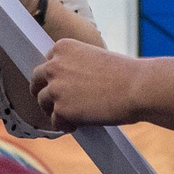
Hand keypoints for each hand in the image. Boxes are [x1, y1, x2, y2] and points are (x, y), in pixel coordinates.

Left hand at [29, 39, 157, 127]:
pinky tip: (77, 125)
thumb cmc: (124, 73)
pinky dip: (64, 125)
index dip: (53, 76)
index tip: (59, 84)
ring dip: (53, 110)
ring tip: (70, 116)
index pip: (46, 62)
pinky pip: (54, 122)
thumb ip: (75, 66)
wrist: (137, 88)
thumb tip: (66, 82)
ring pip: (42, 102)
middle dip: (42, 91)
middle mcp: (54, 65)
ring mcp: (55, 88)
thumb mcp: (94, 57)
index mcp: (62, 47)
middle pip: (35, 80)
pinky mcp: (61, 110)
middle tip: (51, 102)